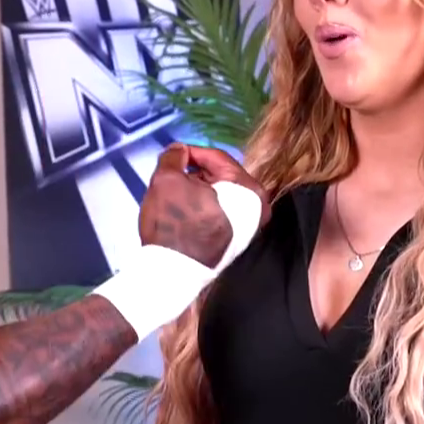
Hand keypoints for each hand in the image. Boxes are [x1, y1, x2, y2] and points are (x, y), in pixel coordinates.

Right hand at [137, 144, 269, 266]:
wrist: (172, 273)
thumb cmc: (173, 223)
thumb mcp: (166, 179)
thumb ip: (173, 156)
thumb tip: (179, 151)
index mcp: (249, 190)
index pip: (217, 158)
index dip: (190, 153)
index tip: (172, 155)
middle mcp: (257, 209)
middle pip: (219, 178)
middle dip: (194, 174)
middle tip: (171, 175)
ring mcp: (247, 229)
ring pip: (218, 196)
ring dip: (196, 191)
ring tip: (173, 194)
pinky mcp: (234, 242)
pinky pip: (217, 213)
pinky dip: (201, 208)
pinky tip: (182, 211)